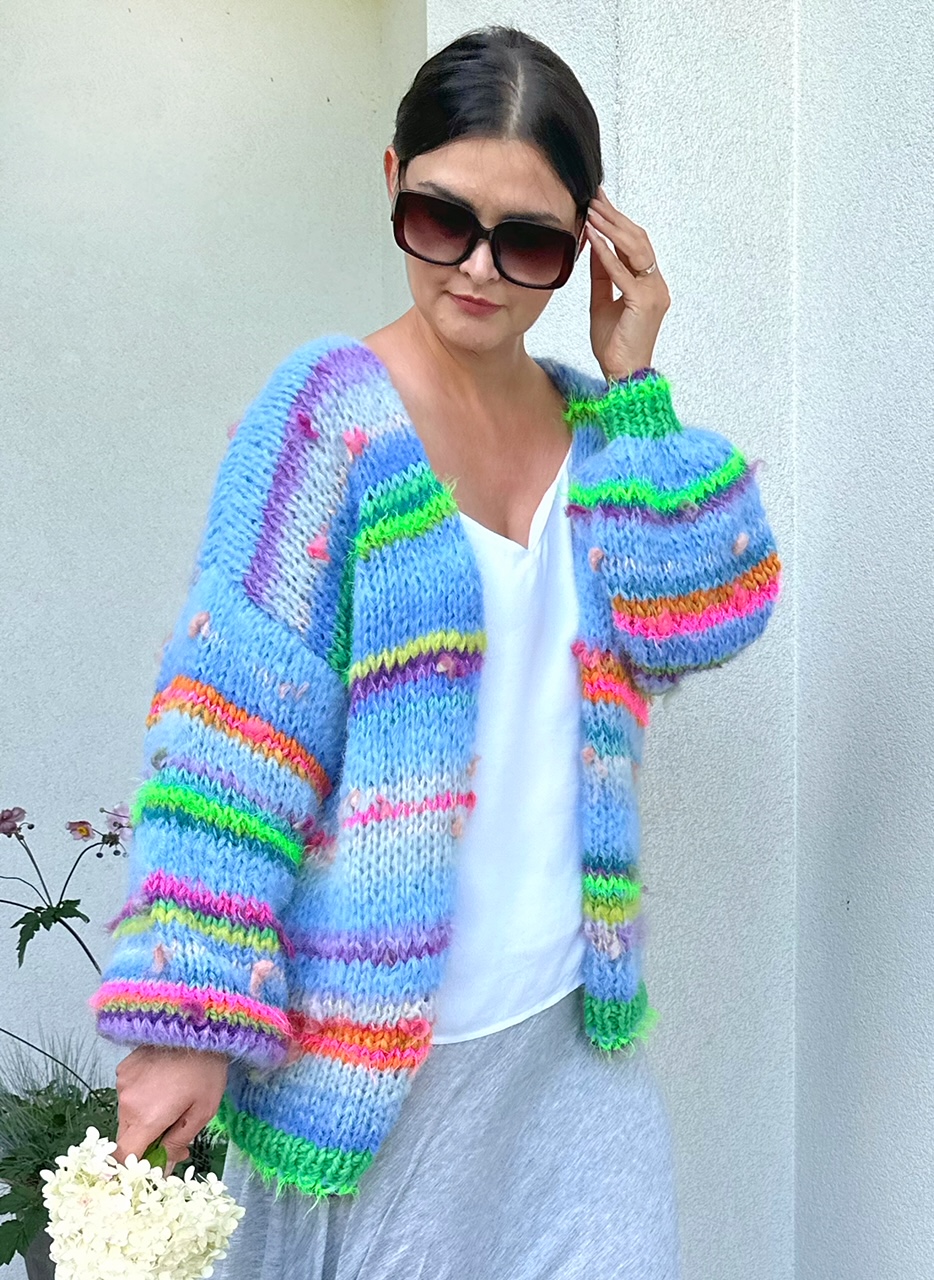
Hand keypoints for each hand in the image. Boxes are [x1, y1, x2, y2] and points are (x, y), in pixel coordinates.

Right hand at [113, 1043, 229, 1174]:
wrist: (199, 1026)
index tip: (148, 1166)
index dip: (132, 1167)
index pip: (123, 1156)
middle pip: (126, 1137)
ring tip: (170, 1100)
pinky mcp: (124, 1067)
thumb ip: (179, 1142)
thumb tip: (164, 1169)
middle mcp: (127, 1102)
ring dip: (143, 1117)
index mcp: (146, 1118)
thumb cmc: (207, 1070)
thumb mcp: (202, 1112)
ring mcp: (122, 1083)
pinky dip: (140, 1097)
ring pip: (127, 1115)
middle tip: (172, 1131)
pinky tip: (162, 1083)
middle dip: (145, 1141)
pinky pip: (127, 1093)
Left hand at [585, 186, 670, 382]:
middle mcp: (656, 284)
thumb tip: (594, 245)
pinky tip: (592, 238)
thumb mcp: (602, 301)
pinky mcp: (644, 303)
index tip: (600, 203)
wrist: (622, 374)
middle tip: (595, 197)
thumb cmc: (614, 344)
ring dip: (611, 228)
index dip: (618, 222)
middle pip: (638, 240)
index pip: (635, 244)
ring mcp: (653, 292)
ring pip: (635, 250)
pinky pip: (623, 272)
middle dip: (615, 217)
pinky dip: (607, 254)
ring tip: (592, 211)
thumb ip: (601, 274)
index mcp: (649, 284)